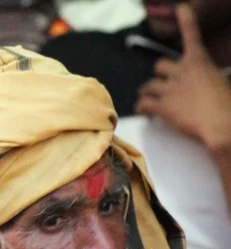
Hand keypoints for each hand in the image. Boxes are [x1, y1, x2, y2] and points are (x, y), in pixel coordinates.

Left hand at [135, 4, 230, 153]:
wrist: (220, 122)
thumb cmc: (226, 104)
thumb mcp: (220, 82)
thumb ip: (206, 79)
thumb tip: (202, 88)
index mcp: (199, 61)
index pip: (191, 34)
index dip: (186, 19)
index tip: (181, 8)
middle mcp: (181, 70)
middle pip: (160, 66)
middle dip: (159, 74)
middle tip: (160, 84)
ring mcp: (170, 88)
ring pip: (149, 86)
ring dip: (147, 91)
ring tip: (146, 97)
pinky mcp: (163, 106)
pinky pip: (144, 103)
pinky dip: (141, 107)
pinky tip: (143, 112)